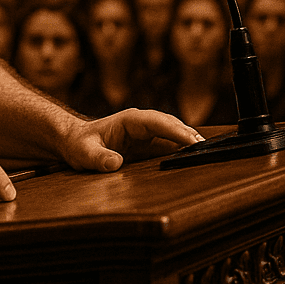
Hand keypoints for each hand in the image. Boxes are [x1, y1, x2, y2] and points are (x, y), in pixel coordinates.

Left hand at [58, 108, 203, 172]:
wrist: (74, 143)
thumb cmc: (79, 145)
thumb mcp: (84, 153)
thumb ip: (98, 158)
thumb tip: (115, 163)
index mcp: (129, 120)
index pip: (157, 122)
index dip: (176, 131)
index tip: (193, 142)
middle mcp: (142, 124)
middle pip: (171, 126)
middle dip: (190, 136)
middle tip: (210, 151)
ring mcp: (147, 134)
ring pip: (174, 135)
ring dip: (190, 143)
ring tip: (209, 155)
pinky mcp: (149, 145)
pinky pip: (170, 146)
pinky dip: (183, 152)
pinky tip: (195, 162)